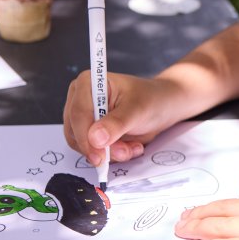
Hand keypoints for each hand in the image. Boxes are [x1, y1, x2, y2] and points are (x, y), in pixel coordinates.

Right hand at [62, 71, 184, 167]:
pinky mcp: (90, 132)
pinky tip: (129, 147)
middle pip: (76, 132)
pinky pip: (93, 151)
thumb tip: (94, 138)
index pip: (78, 114)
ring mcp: (84, 117)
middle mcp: (80, 99)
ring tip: (132, 147)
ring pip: (84, 145)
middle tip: (125, 151)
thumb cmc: (151, 99)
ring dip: (109, 153)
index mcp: (87, 83)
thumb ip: (116, 123)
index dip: (85, 137)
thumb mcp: (138, 109)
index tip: (99, 155)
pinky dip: (111, 155)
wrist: (162, 106)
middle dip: (101, 148)